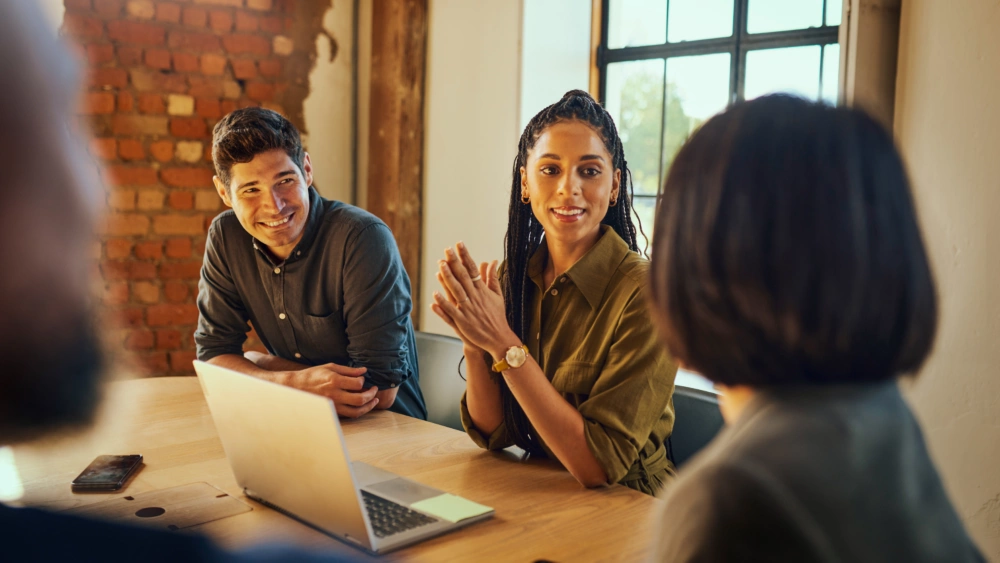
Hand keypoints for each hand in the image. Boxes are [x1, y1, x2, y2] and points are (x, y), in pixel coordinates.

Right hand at [284, 363, 378, 417]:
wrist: (296, 387)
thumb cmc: (313, 375)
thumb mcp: (330, 367)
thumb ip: (348, 370)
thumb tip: (364, 370)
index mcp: (334, 381)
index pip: (357, 383)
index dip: (363, 381)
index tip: (363, 379)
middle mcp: (335, 395)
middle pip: (360, 399)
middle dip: (371, 395)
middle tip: (375, 390)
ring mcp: (333, 405)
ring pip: (356, 411)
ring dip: (368, 407)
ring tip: (374, 401)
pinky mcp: (332, 411)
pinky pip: (349, 415)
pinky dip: (358, 411)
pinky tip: (362, 406)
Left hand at [430, 242, 520, 360]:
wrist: (499, 338)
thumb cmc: (497, 316)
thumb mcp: (498, 295)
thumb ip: (492, 277)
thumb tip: (492, 261)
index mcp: (483, 290)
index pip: (472, 269)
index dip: (465, 256)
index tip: (459, 244)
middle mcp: (475, 297)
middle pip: (463, 277)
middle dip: (455, 262)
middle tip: (447, 250)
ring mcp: (468, 309)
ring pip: (456, 291)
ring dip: (448, 278)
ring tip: (440, 265)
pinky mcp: (462, 321)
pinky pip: (451, 310)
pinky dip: (443, 303)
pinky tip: (435, 294)